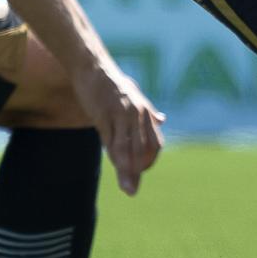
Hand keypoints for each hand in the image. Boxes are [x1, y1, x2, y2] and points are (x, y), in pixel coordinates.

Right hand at [73, 65, 165, 195]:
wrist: (93, 67)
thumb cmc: (114, 83)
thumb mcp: (136, 94)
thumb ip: (148, 111)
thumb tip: (163, 119)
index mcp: (145, 111)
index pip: (154, 143)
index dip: (150, 160)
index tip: (142, 172)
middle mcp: (137, 113)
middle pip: (142, 149)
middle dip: (138, 172)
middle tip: (133, 190)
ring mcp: (120, 114)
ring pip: (126, 148)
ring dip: (126, 171)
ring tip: (127, 188)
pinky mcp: (103, 115)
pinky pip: (109, 140)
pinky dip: (113, 155)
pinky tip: (113, 165)